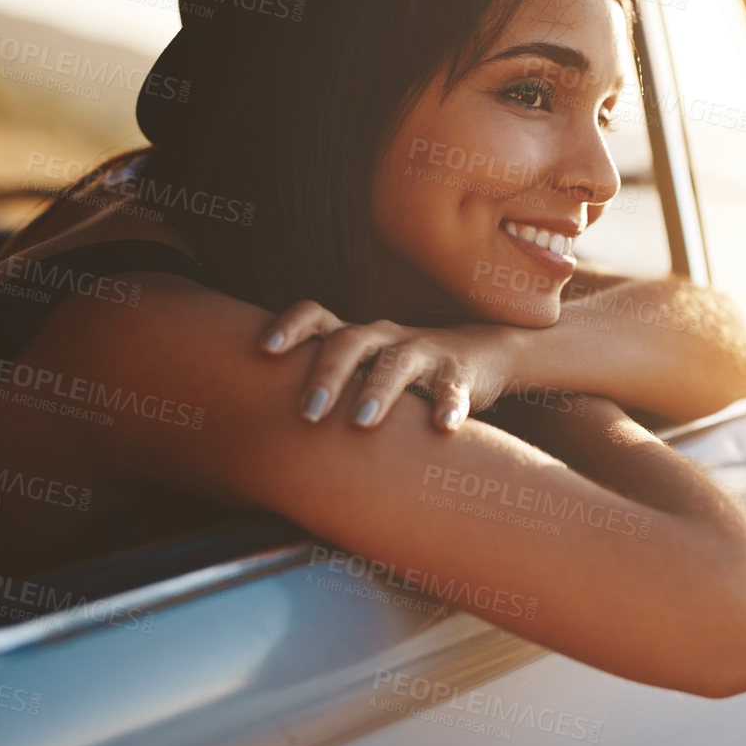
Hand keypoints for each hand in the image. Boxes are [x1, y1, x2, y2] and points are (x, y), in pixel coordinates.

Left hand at [258, 300, 507, 431]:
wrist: (482, 354)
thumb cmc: (403, 371)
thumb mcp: (364, 369)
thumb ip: (325, 383)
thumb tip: (262, 422)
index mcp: (358, 337)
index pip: (317, 316)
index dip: (290, 327)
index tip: (265, 350)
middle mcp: (386, 338)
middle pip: (351, 342)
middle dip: (326, 376)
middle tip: (307, 414)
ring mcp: (425, 354)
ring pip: (397, 363)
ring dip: (377, 390)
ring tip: (361, 422)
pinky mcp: (460, 376)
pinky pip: (453, 390)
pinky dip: (449, 407)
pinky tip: (444, 428)